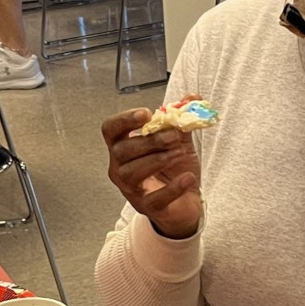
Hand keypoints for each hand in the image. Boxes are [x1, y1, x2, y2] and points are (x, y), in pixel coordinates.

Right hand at [102, 109, 201, 239]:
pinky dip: (173, 187)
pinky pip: (156, 198)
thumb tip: (193, 97)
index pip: (110, 129)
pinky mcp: (148, 208)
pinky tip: (187, 177)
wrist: (186, 203)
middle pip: (122, 150)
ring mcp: (131, 190)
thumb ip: (182, 120)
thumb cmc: (175, 171)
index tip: (146, 114)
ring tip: (180, 152)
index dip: (124, 120)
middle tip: (173, 135)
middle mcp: (120, 168)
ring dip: (158, 159)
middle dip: (150, 140)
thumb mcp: (179, 142)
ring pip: (132, 172)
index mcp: (124, 147)